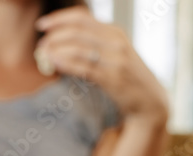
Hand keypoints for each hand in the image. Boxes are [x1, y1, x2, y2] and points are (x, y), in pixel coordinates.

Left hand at [35, 8, 167, 124]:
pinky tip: (54, 63)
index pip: (82, 17)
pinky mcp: (113, 79)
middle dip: (54, 36)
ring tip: (44, 56)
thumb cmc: (127, 78)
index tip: (42, 25)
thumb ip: (94, 44)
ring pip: (78, 48)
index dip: (59, 19)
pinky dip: (65, 63)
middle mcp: (117, 42)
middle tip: (41, 45)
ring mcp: (116, 60)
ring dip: (56, 50)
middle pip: (77, 31)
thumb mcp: (114, 53)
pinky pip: (84, 67)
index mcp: (115, 32)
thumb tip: (62, 42)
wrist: (150, 101)